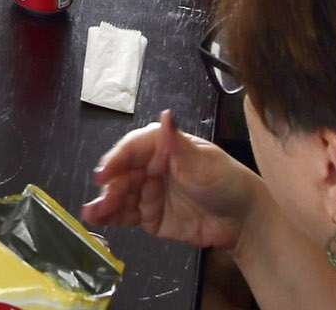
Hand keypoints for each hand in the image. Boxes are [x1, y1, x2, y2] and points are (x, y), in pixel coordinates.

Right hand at [82, 110, 255, 250]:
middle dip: (110, 187)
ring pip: (121, 195)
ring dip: (104, 203)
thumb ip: (178, 145)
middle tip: (104, 201)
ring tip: (92, 213)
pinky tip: (99, 219)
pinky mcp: (151, 216)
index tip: (105, 173)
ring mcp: (149, 192)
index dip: (116, 160)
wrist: (243, 220)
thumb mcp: (203, 163)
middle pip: (122, 174)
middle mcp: (151, 167)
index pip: (132, 149)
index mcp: (162, 146)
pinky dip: (111, 217)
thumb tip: (166, 116)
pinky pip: (127, 215)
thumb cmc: (227, 181)